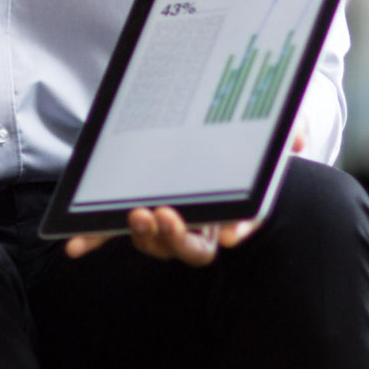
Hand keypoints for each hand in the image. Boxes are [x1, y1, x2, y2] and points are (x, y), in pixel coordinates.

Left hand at [62, 129, 303, 266]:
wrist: (208, 119)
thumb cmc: (240, 131)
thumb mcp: (265, 122)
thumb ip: (284, 126)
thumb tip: (293, 138)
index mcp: (234, 203)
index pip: (241, 223)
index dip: (240, 230)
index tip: (231, 234)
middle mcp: (202, 221)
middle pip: (193, 247)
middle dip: (177, 237)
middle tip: (165, 216)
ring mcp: (168, 219)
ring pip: (157, 243)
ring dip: (145, 236)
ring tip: (136, 213)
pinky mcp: (136, 211)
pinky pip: (114, 231)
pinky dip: (95, 239)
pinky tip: (75, 249)